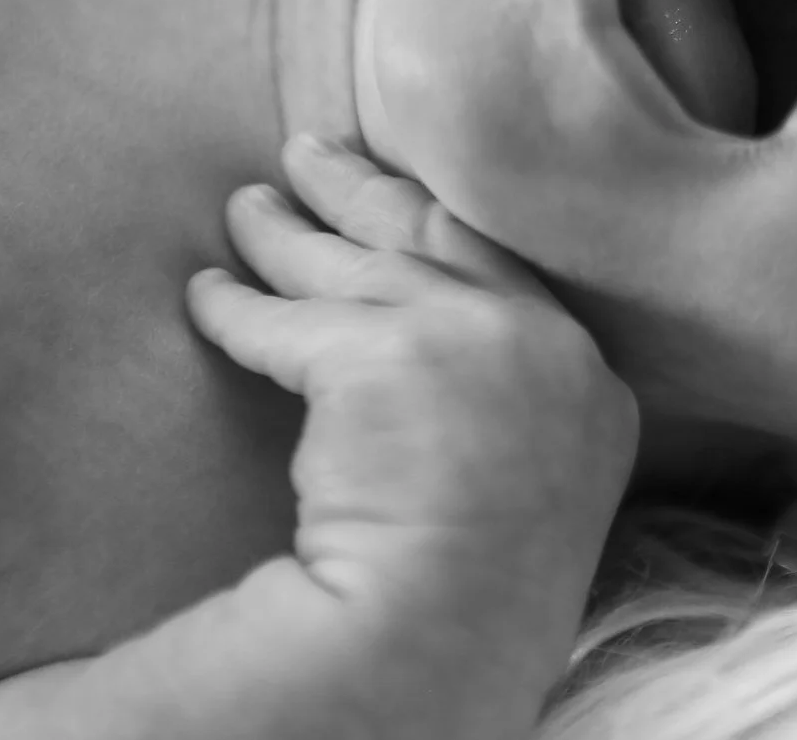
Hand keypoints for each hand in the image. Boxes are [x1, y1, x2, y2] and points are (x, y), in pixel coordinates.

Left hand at [190, 136, 636, 596]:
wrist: (450, 643)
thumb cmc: (484, 603)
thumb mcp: (540, 489)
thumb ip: (514, 413)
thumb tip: (448, 390)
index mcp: (593, 386)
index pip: (509, 274)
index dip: (442, 224)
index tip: (399, 191)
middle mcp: (545, 344)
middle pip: (435, 237)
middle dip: (364, 190)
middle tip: (308, 153)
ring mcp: (469, 338)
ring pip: (355, 264)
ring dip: (289, 231)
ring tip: (245, 207)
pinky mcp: (381, 353)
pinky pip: (284, 324)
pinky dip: (235, 310)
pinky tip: (204, 297)